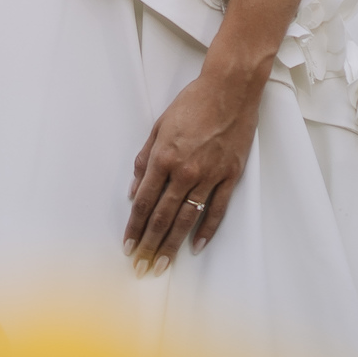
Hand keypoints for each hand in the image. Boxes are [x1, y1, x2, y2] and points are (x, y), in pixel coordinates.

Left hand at [123, 67, 261, 275]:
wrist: (229, 89)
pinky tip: (196, 247)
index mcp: (164, 156)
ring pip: (187, 219)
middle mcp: (185, 171)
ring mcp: (209, 176)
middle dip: (149, 245)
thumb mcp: (159, 125)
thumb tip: (132, 190)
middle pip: (162, 216)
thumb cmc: (192, 102)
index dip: (134, 226)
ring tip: (162, 265)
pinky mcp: (230, 177)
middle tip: (140, 268)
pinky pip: (216, 210)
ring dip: (172, 245)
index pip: (143, 201)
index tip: (128, 246)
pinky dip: (206, 231)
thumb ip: (145, 160)